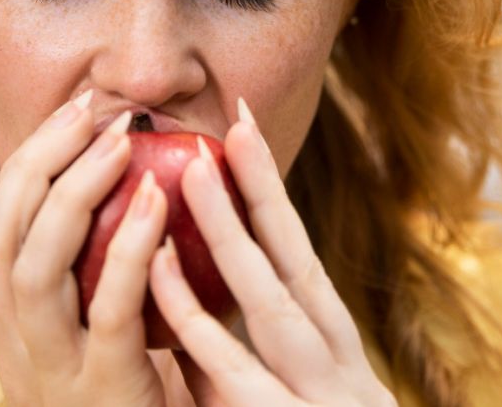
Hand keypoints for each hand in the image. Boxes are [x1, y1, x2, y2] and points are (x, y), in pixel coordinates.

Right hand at [0, 90, 173, 405]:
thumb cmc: (141, 396)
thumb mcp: (104, 331)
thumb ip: (103, 270)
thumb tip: (136, 181)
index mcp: (16, 323)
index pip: (2, 225)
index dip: (33, 160)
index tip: (76, 110)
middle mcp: (19, 344)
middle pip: (4, 236)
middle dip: (43, 161)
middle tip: (94, 110)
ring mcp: (54, 371)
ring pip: (37, 270)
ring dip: (77, 195)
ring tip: (121, 143)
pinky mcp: (103, 390)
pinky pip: (109, 311)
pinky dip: (130, 251)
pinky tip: (157, 204)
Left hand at [147, 99, 397, 406]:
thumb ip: (234, 370)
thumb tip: (181, 323)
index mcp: (338, 356)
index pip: (301, 263)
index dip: (272, 197)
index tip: (244, 131)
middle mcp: (339, 367)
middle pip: (296, 263)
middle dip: (264, 189)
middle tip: (234, 121)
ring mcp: (319, 395)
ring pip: (270, 301)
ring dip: (231, 231)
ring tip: (197, 169)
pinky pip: (234, 370)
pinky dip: (198, 321)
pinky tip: (163, 270)